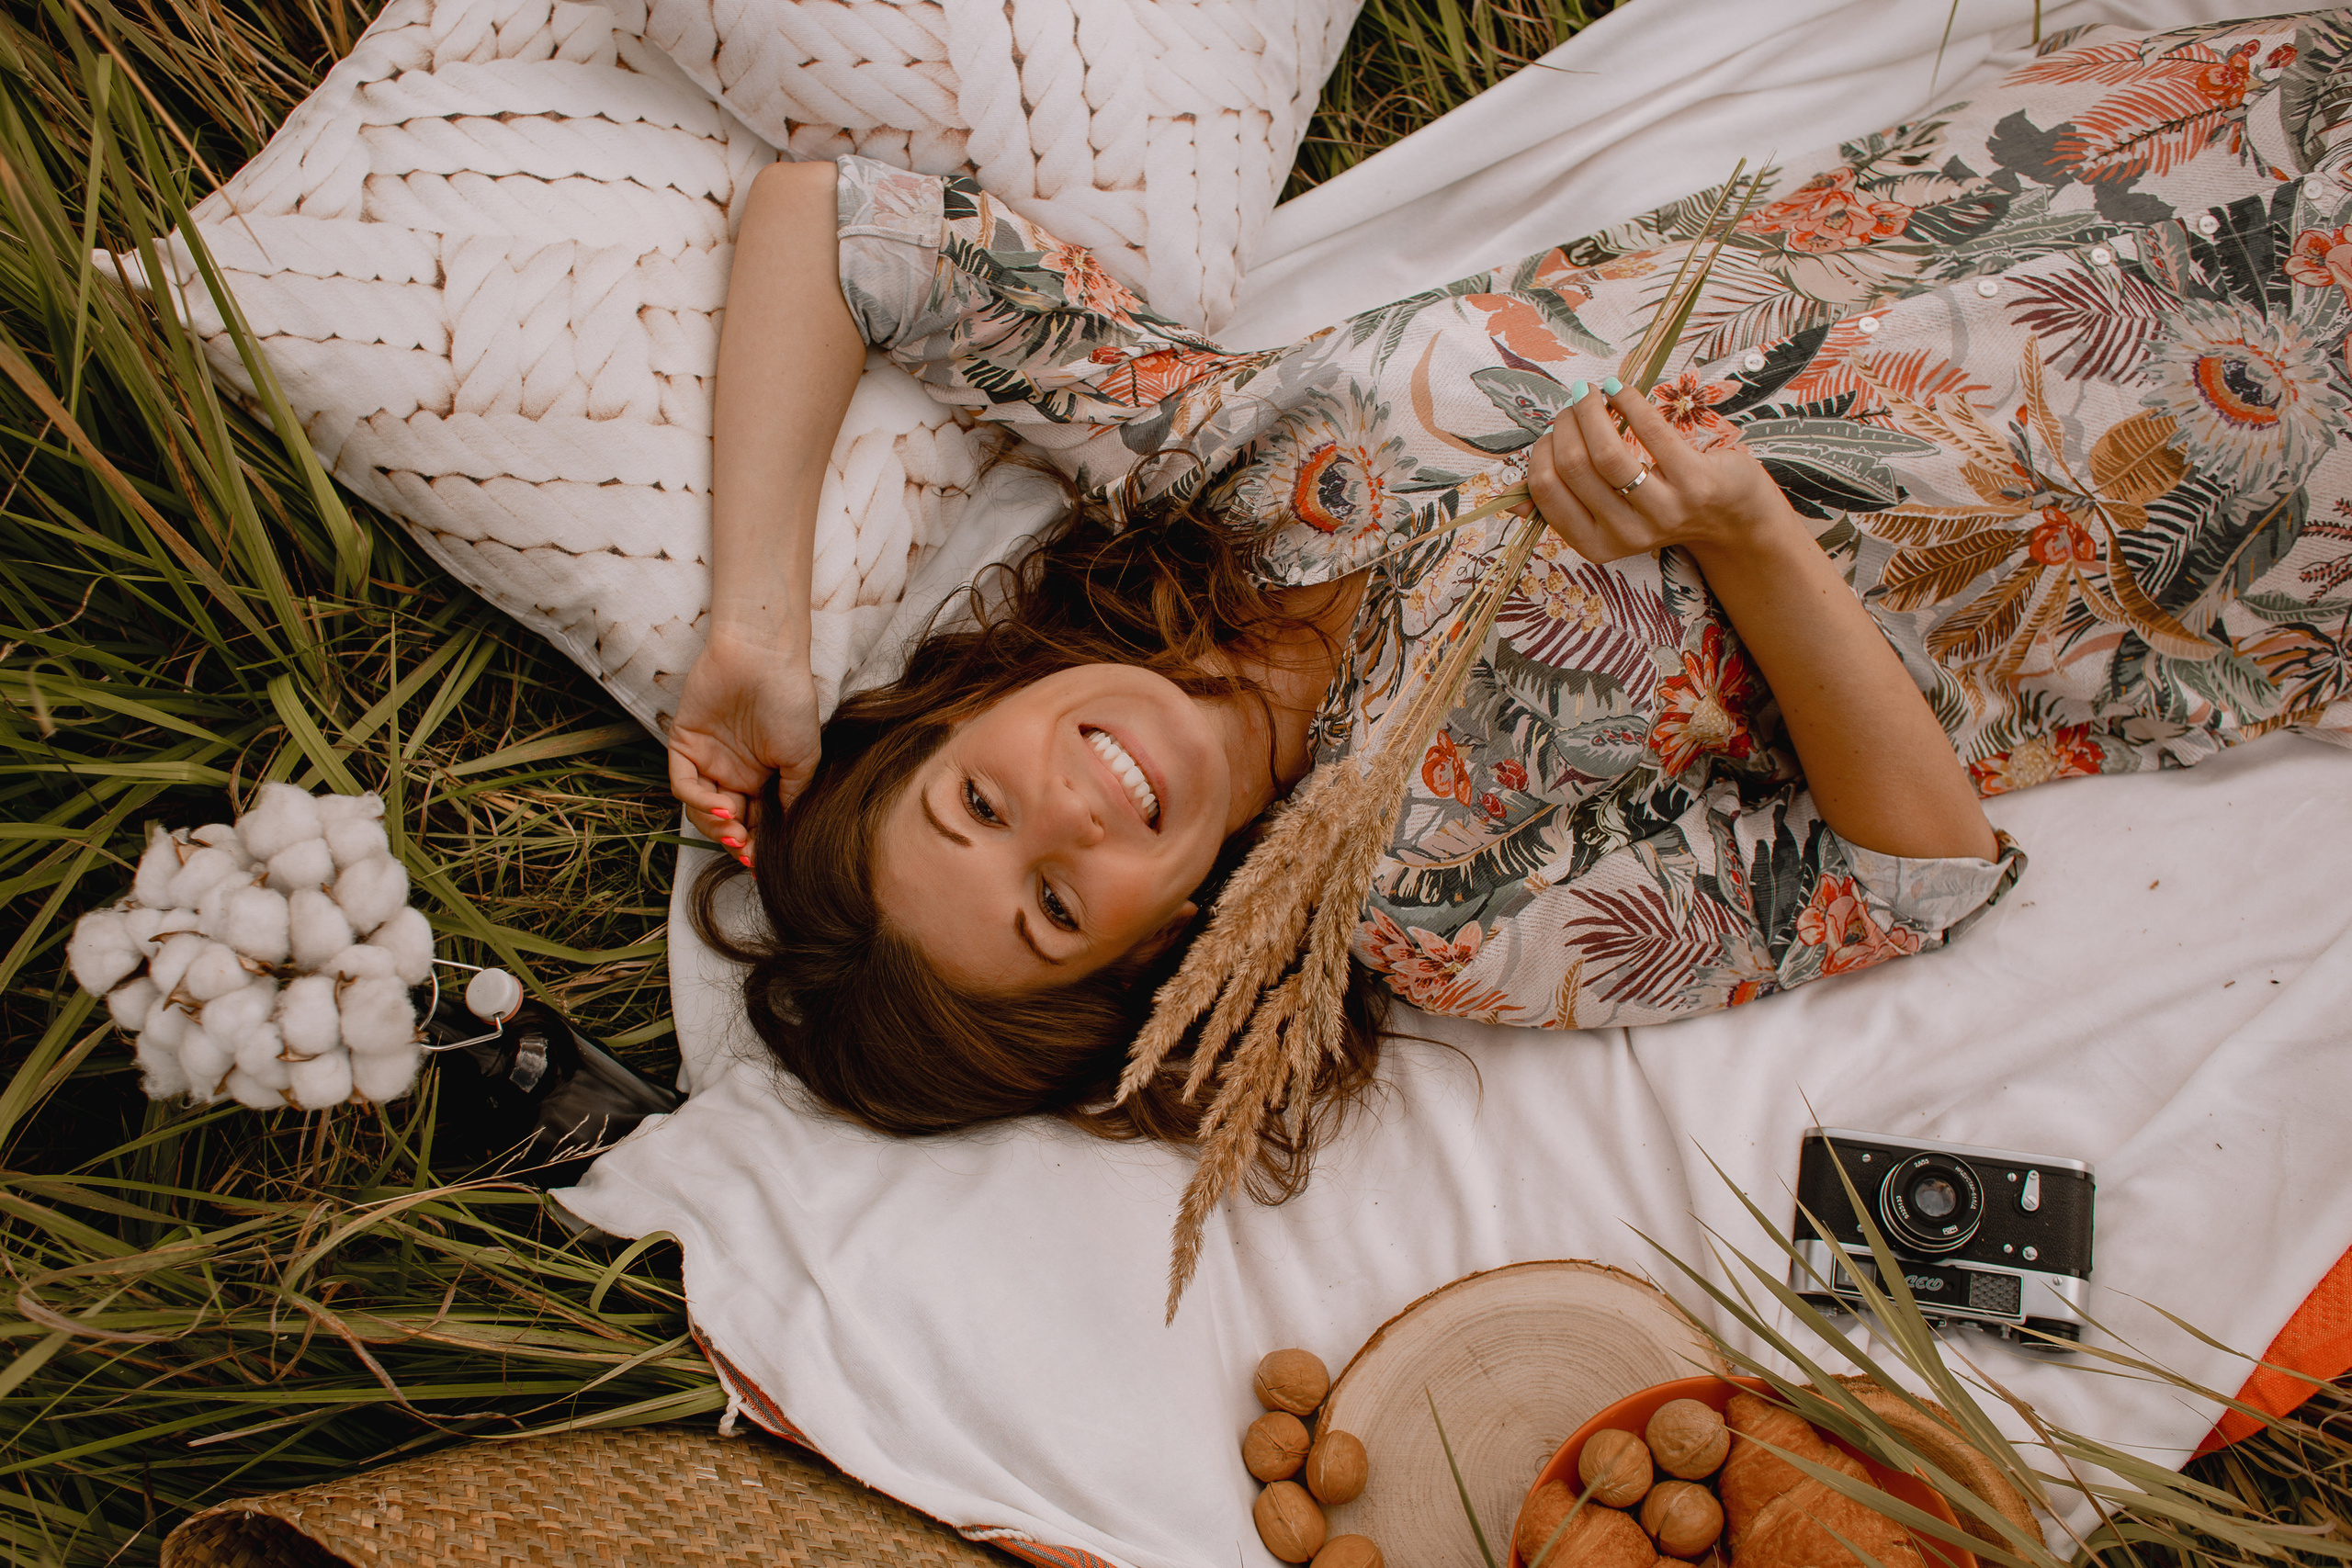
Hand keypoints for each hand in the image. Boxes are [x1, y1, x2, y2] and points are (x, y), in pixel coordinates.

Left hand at [665, 631, 820, 862]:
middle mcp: (733, 773)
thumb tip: (783, 836)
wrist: (765, 659)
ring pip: (700, 808)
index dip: (755, 846)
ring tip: (734, 828)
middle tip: (744, 850)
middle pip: (725, 821)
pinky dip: (698, 801)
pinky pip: (682, 784)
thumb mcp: (804, 759)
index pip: (753, 823)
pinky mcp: (684, 744)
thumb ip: (792, 798)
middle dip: (733, 841)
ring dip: (715, 825)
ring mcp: (707, 759)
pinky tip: (721, 806)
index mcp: (762, 778)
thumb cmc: (790, 702)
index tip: (761, 864)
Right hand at [1521, 376, 1798, 562]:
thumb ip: (1567, 506)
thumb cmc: (1661, 507)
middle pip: (1572, 467)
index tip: (1553, 430)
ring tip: (1593, 394)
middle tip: (1576, 404)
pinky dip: (1627, 401)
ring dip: (1591, 410)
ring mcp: (1662, 512)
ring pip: (1605, 453)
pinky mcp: (1695, 483)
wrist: (1731, 519)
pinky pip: (1649, 431)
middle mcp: (1626, 534)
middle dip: (1566, 424)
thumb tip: (1512, 504)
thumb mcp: (1611, 517)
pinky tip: (1619, 391)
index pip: (1547, 490)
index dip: (1541, 450)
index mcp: (1595, 544)